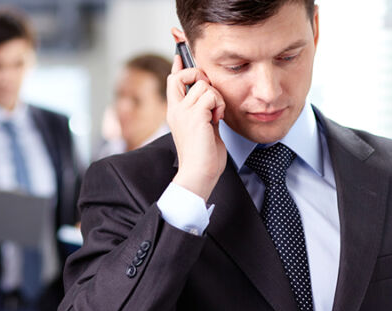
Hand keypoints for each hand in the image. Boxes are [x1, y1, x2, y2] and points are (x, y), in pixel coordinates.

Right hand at [166, 52, 226, 201]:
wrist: (200, 173)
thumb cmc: (204, 157)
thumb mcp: (204, 128)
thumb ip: (204, 111)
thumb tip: (211, 99)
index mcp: (176, 112)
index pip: (172, 80)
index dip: (178, 66)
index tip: (180, 56)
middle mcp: (176, 109)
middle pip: (181, 74)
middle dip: (198, 76)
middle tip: (210, 96)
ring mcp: (183, 112)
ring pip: (204, 84)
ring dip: (216, 98)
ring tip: (216, 115)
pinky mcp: (195, 115)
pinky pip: (211, 95)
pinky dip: (219, 105)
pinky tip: (217, 119)